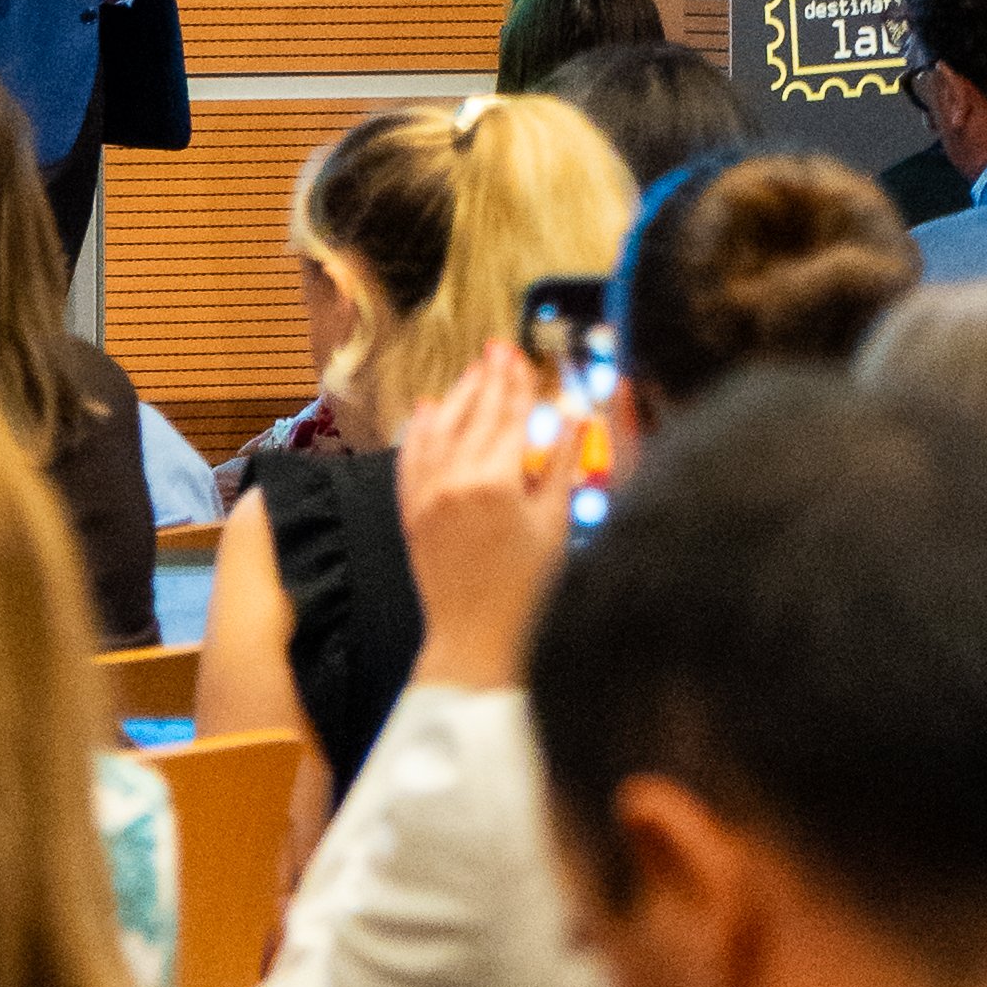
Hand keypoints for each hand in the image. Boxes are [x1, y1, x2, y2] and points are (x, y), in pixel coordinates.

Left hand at [395, 339, 584, 693]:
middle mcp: (455, 479)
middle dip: (488, 378)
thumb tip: (576, 418)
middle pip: (474, 414)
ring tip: (473, 371)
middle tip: (498, 347)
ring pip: (439, 428)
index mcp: (497, 480)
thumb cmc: (526, 591)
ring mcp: (427, 493)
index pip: (509, 416)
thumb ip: (561, 465)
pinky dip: (419, 429)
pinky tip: (426, 408)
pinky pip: (411, 456)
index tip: (520, 356)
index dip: (517, 382)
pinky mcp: (411, 510)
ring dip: (456, 396)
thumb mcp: (555, 524)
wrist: (475, 639)